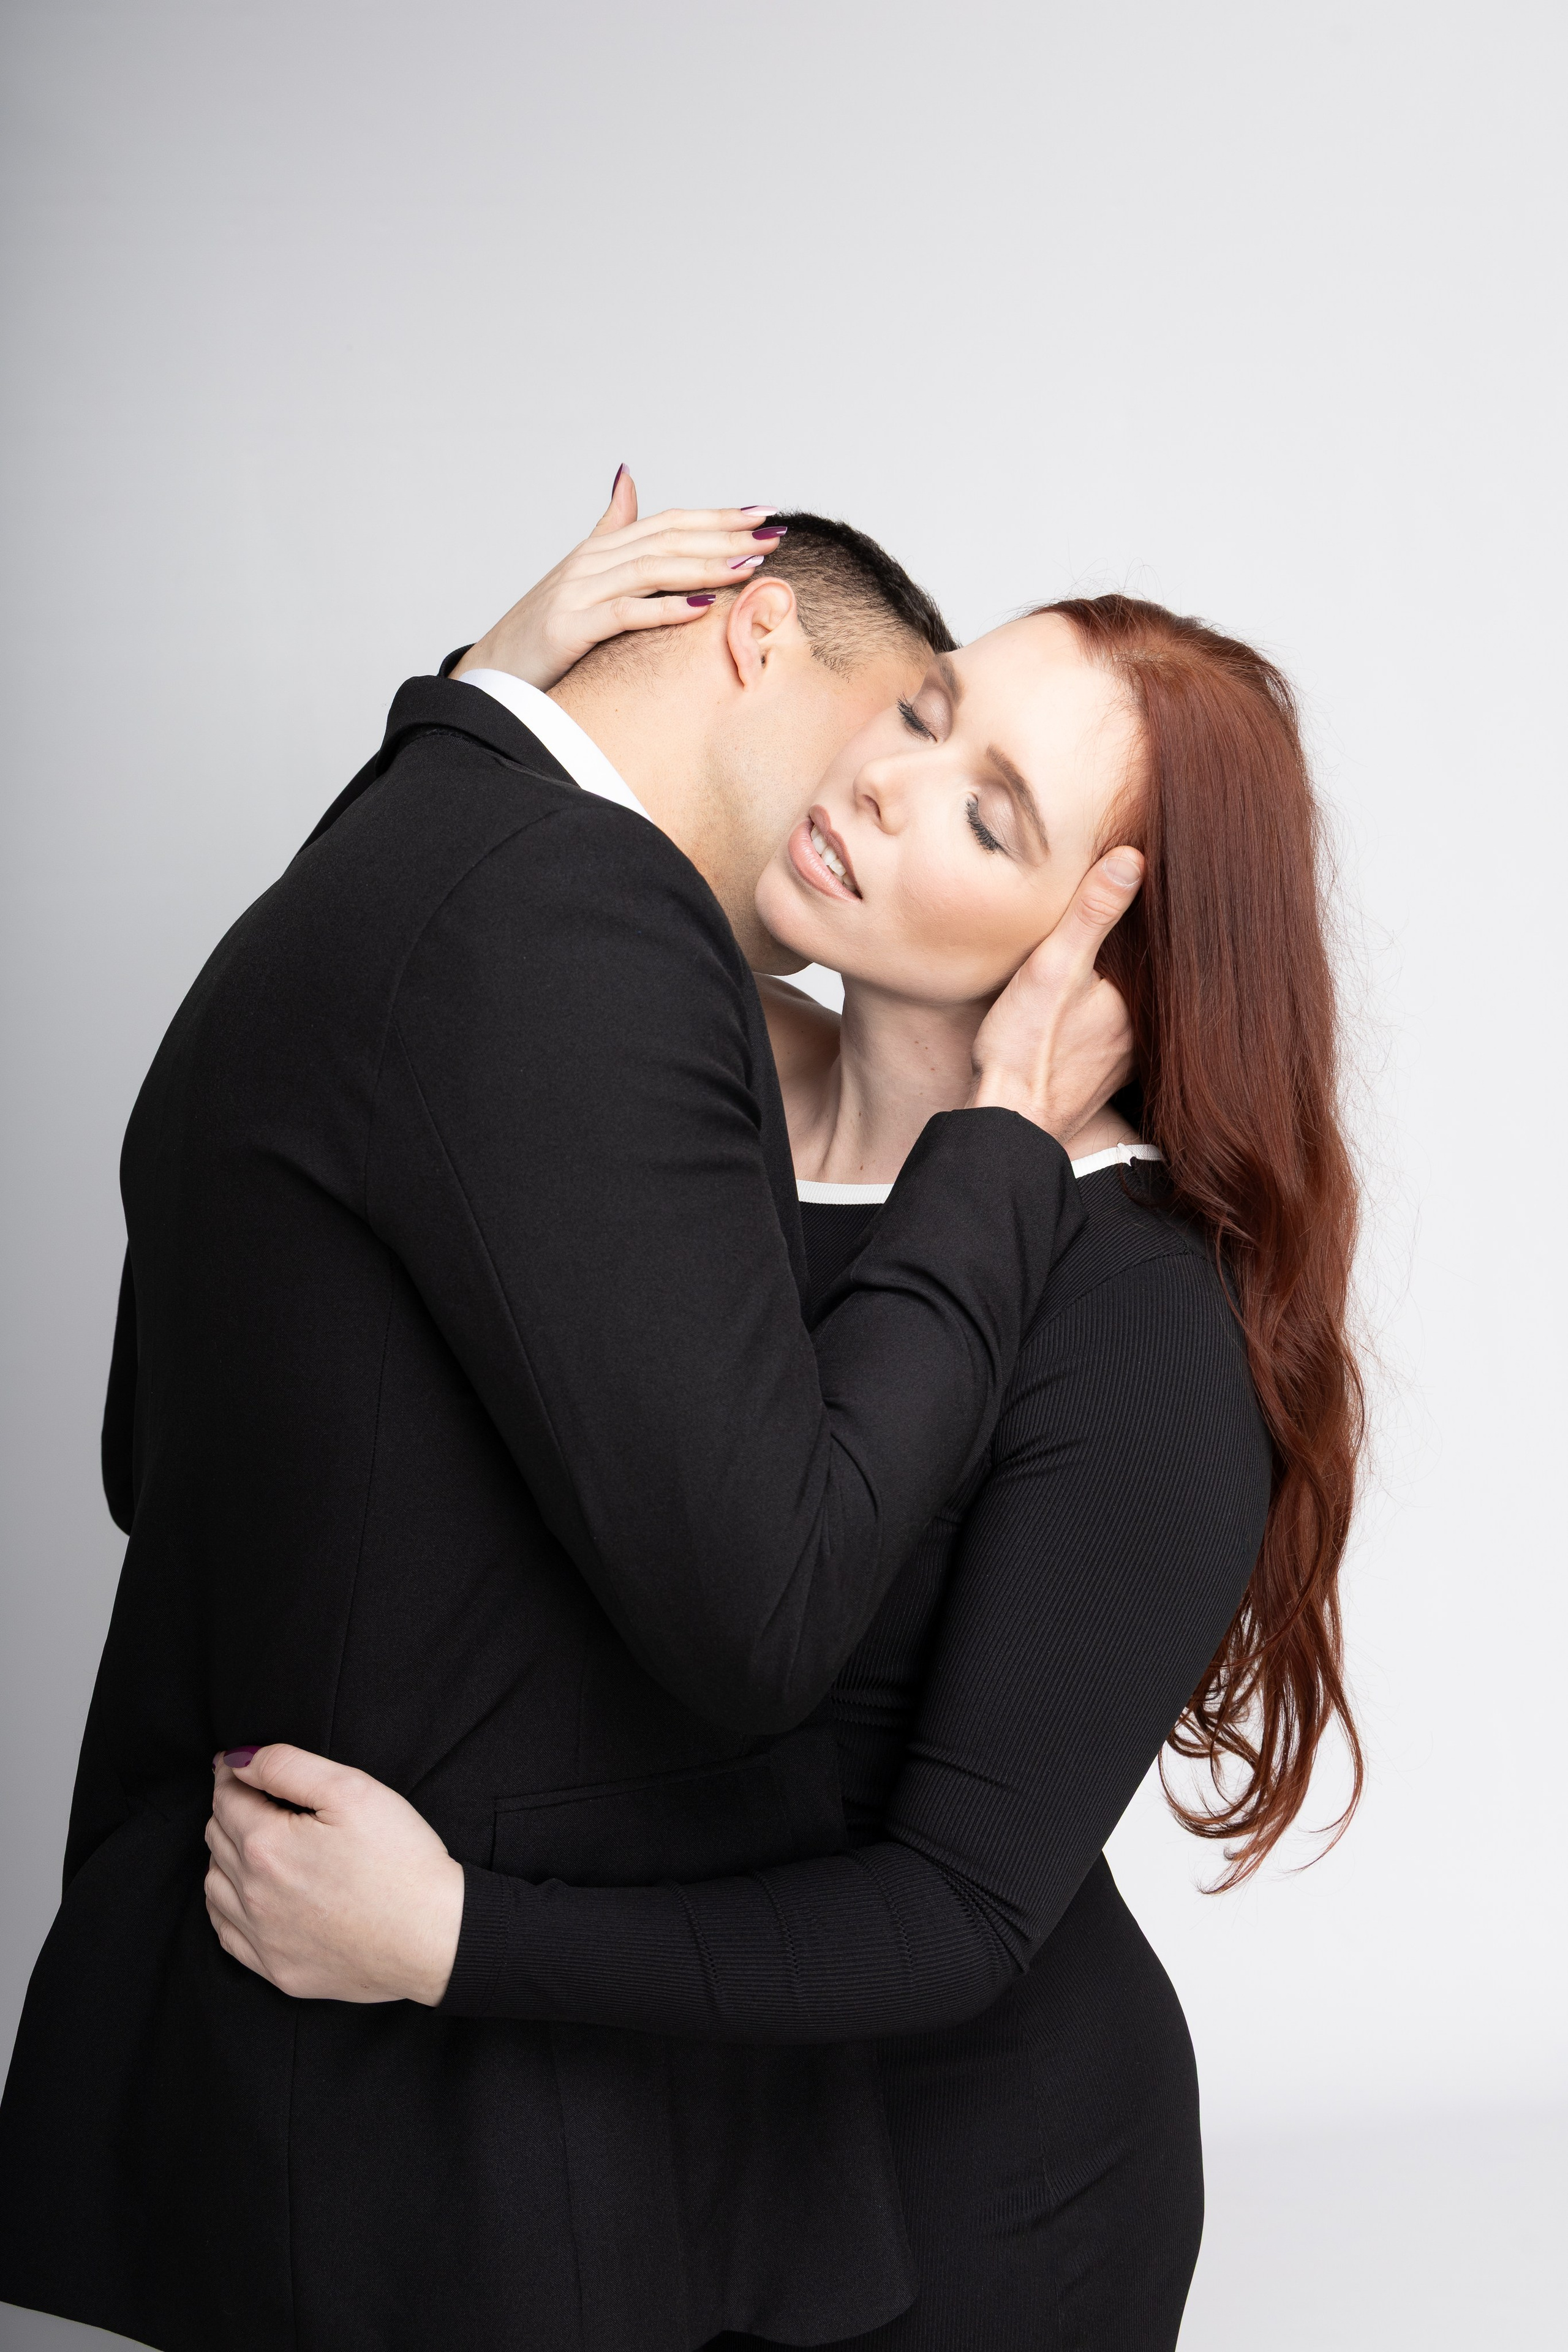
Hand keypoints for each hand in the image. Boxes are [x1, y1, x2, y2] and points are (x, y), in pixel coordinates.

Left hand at [204, 1746, 464, 2005]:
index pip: (227, 1799)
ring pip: (214, 1885)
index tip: (239, 1766)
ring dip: (225, 1856)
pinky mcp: (276, 1970)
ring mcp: (262, 1938)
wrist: (434, 1937)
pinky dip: (227, 1906)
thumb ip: (287, 1766)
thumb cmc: (401, 1860)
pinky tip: (249, 1893)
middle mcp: (253, 1895)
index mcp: (266, 1845)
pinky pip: (226, 1933)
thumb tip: (237, 1760)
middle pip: (216, 1838)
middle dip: (231, 1811)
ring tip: (255, 1842)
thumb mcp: (352, 1789)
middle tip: (256, 1798)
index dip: (232, 1775)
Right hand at [452, 465, 783, 690]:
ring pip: (652, 570)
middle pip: (666, 539)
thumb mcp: (581, 578)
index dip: (716, 516)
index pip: (668, 523)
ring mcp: (578, 592)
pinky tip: (701, 605)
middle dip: (723, 536)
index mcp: (598, 549)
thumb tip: (627, 478)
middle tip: (771, 536)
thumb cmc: (543, 633)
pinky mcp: (570, 627)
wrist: (494, 673)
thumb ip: (608, 529)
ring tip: (748, 566)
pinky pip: (625, 612)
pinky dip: (665, 607)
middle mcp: (589, 563)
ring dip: (704, 566)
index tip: (762, 515)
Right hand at [969, 849, 1144, 1143]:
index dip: (1151, 905)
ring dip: (1128, 979)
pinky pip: (1117, 1028)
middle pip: (1148, 972)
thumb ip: (1092, 913)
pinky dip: (1111, 1009)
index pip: (1157, 939)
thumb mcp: (1054, 967)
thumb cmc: (1026, 1050)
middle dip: (1144, 942)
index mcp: (1141, 997)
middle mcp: (1145, 1028)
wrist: (1008, 1123)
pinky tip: (1096, 997)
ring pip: (1135, 1001)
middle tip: (1147, 895)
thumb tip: (1134, 857)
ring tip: (1123, 939)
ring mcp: (1127, 1054)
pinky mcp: (1105, 1074)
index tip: (1155, 870)